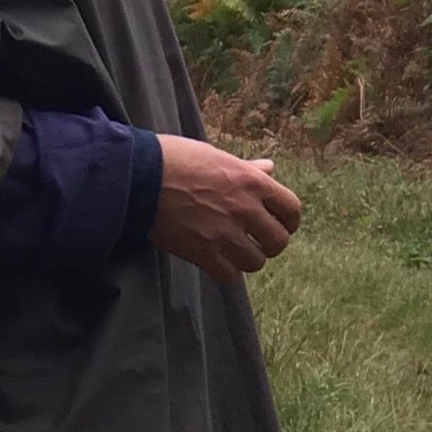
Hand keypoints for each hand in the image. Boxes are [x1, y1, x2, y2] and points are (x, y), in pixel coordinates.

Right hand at [149, 136, 302, 281]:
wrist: (140, 176)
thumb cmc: (175, 159)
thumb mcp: (216, 156)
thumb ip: (247, 169)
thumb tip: (269, 168)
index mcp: (252, 182)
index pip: (292, 210)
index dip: (288, 221)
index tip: (280, 224)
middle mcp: (244, 208)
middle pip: (278, 241)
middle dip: (269, 243)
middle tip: (256, 241)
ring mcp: (225, 233)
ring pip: (256, 262)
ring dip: (247, 258)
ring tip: (234, 251)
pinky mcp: (203, 252)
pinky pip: (230, 275)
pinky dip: (226, 271)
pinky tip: (216, 260)